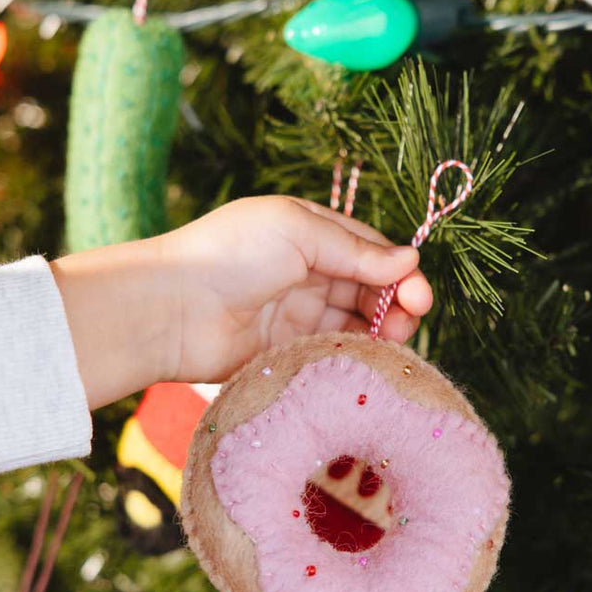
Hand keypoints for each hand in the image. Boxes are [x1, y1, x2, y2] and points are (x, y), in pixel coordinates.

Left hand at [157, 195, 430, 383]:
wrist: (173, 309)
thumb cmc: (231, 254)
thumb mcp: (298, 231)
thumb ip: (355, 250)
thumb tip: (409, 260)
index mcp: (309, 234)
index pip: (370, 251)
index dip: (400, 272)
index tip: (418, 293)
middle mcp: (306, 274)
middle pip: (369, 290)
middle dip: (396, 303)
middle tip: (408, 319)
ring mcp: (297, 316)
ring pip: (356, 325)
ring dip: (380, 332)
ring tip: (392, 340)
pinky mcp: (288, 354)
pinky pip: (333, 355)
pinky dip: (355, 356)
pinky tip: (367, 360)